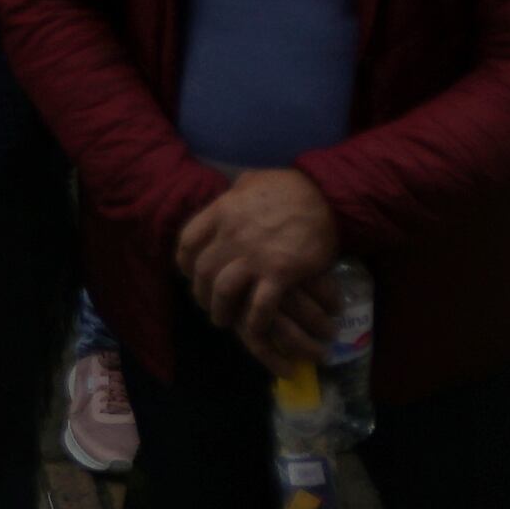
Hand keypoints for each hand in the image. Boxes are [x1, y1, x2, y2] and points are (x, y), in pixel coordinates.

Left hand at [174, 165, 341, 349]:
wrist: (324, 196)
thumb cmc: (289, 187)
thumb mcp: (251, 181)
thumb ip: (234, 193)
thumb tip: (227, 197)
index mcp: (221, 211)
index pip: (187, 242)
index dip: (185, 262)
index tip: (190, 274)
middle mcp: (231, 234)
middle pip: (202, 271)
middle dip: (200, 293)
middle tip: (206, 304)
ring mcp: (255, 255)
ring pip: (223, 290)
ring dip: (221, 310)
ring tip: (224, 321)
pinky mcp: (280, 272)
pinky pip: (259, 305)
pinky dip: (254, 321)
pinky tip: (255, 327)